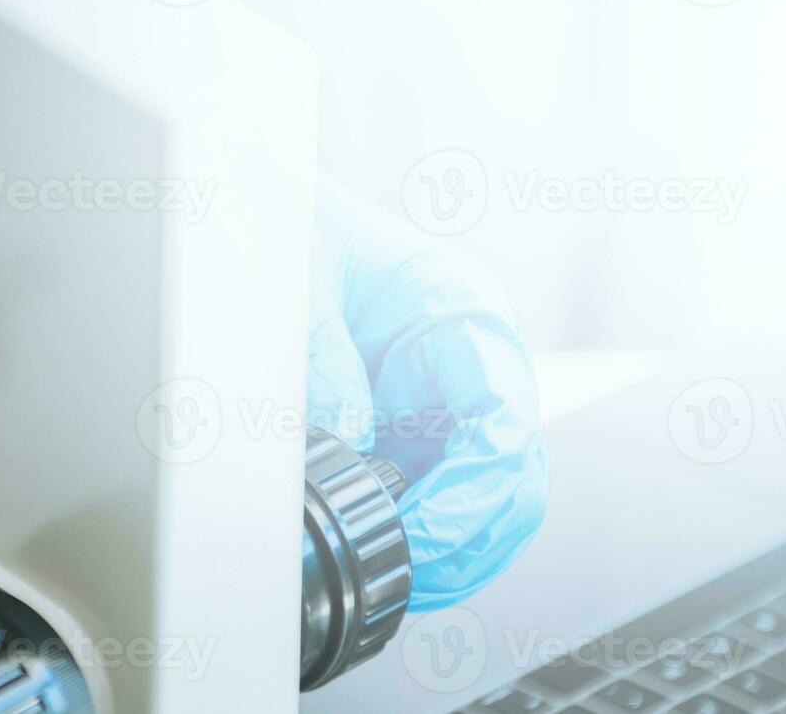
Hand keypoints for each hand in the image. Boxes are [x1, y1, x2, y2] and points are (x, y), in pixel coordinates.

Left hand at [309, 178, 548, 610]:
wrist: (268, 206)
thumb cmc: (293, 221)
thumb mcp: (296, 274)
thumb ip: (321, 353)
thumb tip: (345, 438)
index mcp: (462, 308)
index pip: (503, 419)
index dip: (472, 492)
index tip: (422, 533)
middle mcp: (472, 362)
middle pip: (516, 475)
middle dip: (471, 537)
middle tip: (406, 573)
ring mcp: (449, 402)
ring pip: (489, 502)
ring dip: (452, 550)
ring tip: (392, 579)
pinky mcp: (416, 432)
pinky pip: (440, 500)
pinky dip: (420, 539)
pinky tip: (378, 558)